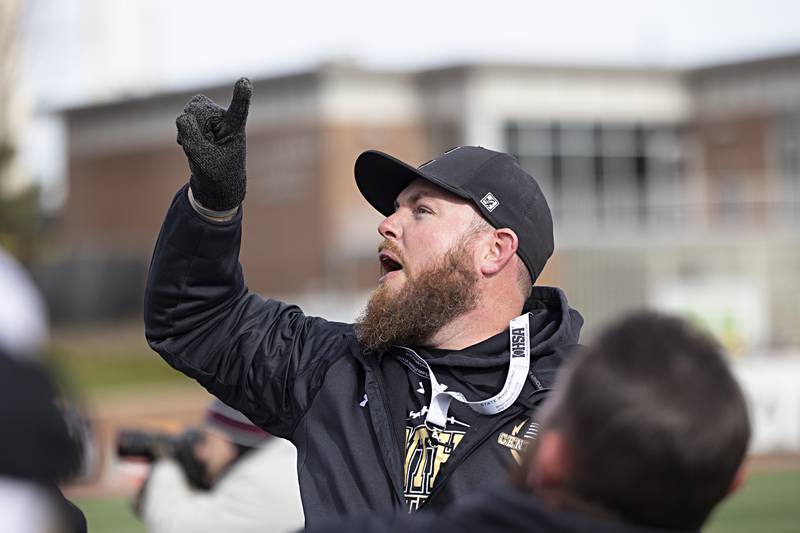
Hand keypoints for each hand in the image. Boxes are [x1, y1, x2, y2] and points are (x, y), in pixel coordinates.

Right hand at [176, 77, 251, 210]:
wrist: (216, 182)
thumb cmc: (217, 173)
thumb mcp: (203, 161)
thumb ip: (192, 139)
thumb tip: (182, 116)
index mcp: (235, 129)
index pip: (238, 110)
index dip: (241, 96)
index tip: (245, 81)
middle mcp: (224, 118)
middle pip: (198, 108)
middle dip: (192, 126)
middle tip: (204, 147)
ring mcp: (212, 117)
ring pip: (188, 112)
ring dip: (188, 131)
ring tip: (201, 146)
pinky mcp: (201, 120)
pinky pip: (183, 119)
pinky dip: (184, 133)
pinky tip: (194, 143)